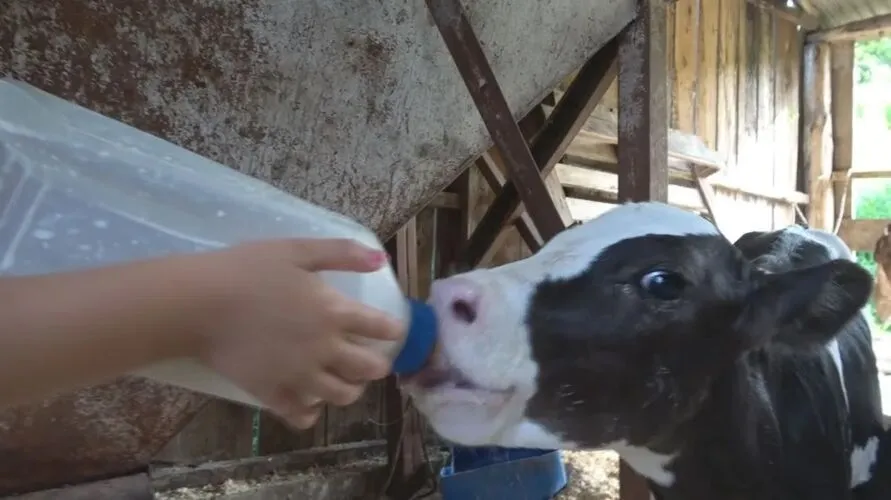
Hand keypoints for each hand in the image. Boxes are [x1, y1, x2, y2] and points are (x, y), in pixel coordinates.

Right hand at [188, 238, 404, 428]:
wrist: (199, 303)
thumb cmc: (247, 270)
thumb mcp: (297, 250)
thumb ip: (342, 253)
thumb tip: (380, 258)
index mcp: (335, 312)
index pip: (381, 328)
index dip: (392, 329)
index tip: (390, 329)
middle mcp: (325, 349)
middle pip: (370, 369)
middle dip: (377, 364)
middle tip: (369, 358)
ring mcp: (300, 375)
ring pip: (343, 396)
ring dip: (351, 389)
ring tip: (343, 379)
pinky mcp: (273, 394)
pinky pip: (302, 416)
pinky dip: (311, 411)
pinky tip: (308, 400)